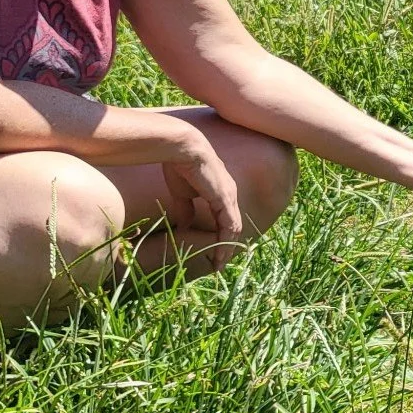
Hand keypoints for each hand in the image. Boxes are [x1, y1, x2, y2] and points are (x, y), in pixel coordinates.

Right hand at [160, 134, 243, 270]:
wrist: (182, 149)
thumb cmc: (180, 165)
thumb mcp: (183, 193)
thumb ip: (186, 209)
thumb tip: (185, 225)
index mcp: (221, 191)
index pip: (226, 218)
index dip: (221, 236)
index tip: (214, 252)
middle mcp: (230, 194)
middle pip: (232, 225)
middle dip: (227, 246)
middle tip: (219, 263)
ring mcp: (229, 196)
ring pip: (233, 228)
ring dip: (227, 247)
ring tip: (219, 264)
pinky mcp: (224, 199)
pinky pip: (229, 225)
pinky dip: (225, 241)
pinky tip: (220, 253)